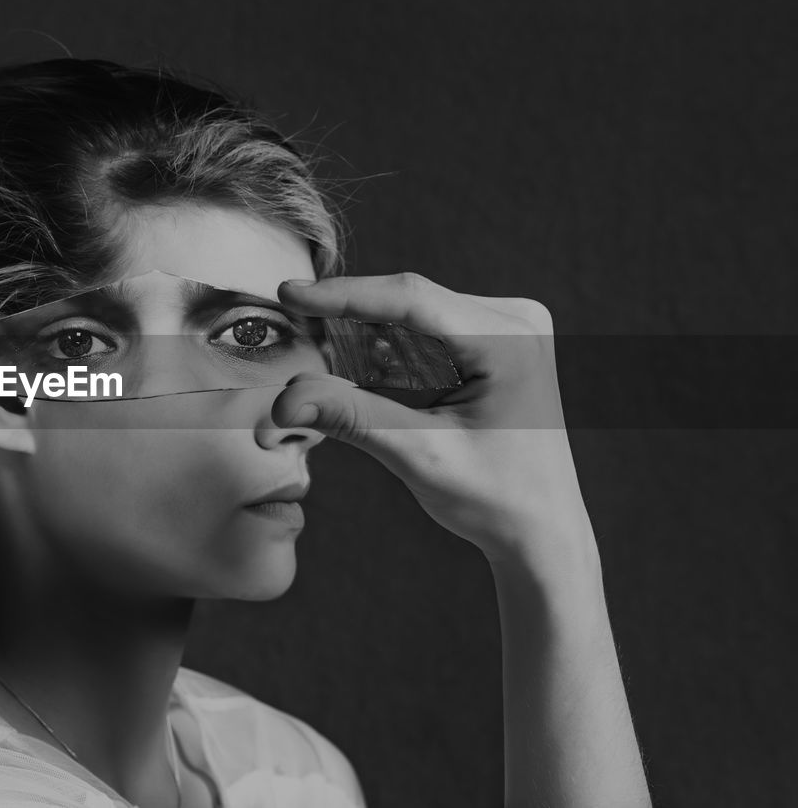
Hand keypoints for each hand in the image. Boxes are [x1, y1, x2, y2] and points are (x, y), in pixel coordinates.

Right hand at [274, 273, 591, 563]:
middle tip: (295, 338)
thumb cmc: (496, 500)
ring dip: (370, 341)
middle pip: (411, 304)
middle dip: (351, 323)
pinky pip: (429, 331)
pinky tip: (375, 382)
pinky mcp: (498, 340)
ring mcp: (511, 327)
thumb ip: (352, 418)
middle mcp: (517, 320)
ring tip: (334, 371)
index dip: (345, 296)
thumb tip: (284, 400)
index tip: (289, 294)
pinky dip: (393, 354)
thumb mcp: (419, 455)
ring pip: (415, 317)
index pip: (412, 299)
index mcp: (511, 340)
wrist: (542, 533)